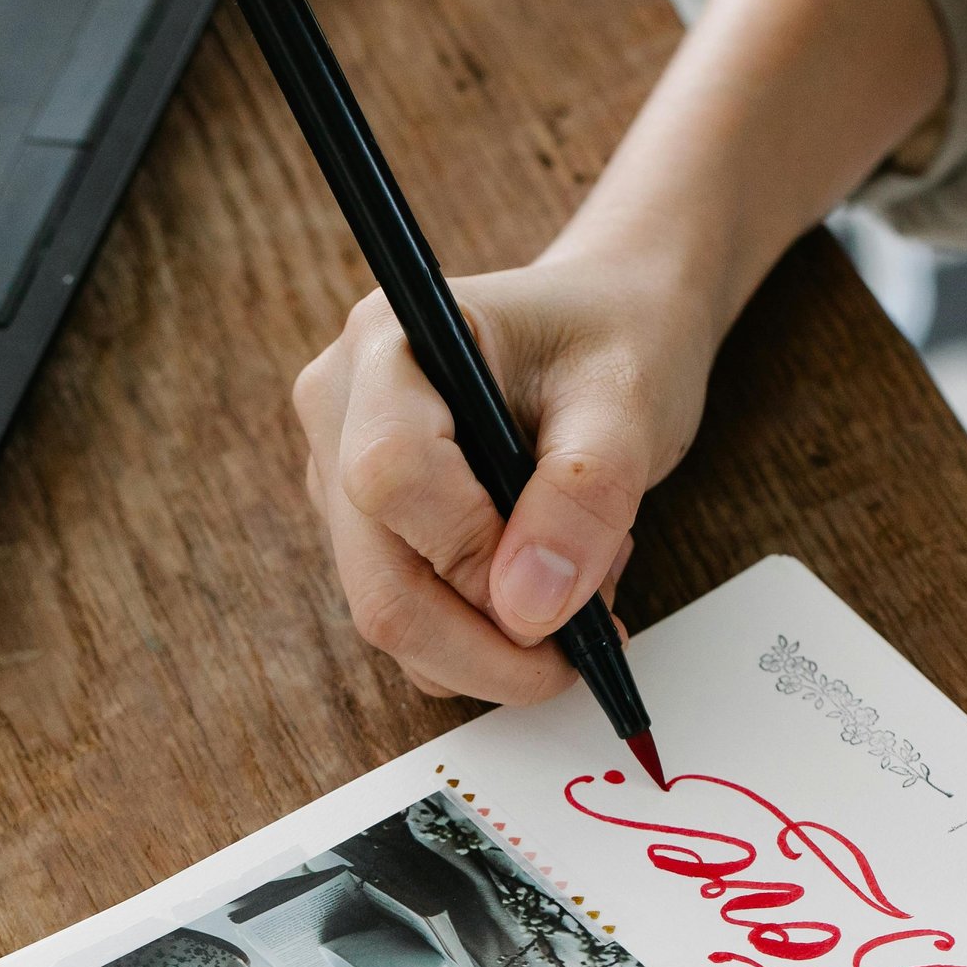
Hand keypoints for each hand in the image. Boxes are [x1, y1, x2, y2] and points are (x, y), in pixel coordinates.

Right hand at [293, 252, 714, 701]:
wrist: (610, 322)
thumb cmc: (617, 341)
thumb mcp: (628, 402)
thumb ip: (584, 495)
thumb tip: (528, 611)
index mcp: (390, 344)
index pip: (390, 478)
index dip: (475, 557)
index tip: (567, 592)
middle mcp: (340, 409)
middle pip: (378, 581)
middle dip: (491, 644)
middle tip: (593, 642)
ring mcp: (338, 474)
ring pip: (391, 616)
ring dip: (497, 638)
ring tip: (585, 572)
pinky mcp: (362, 527)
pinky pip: (409, 616)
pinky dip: (485, 632)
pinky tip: (548, 576)